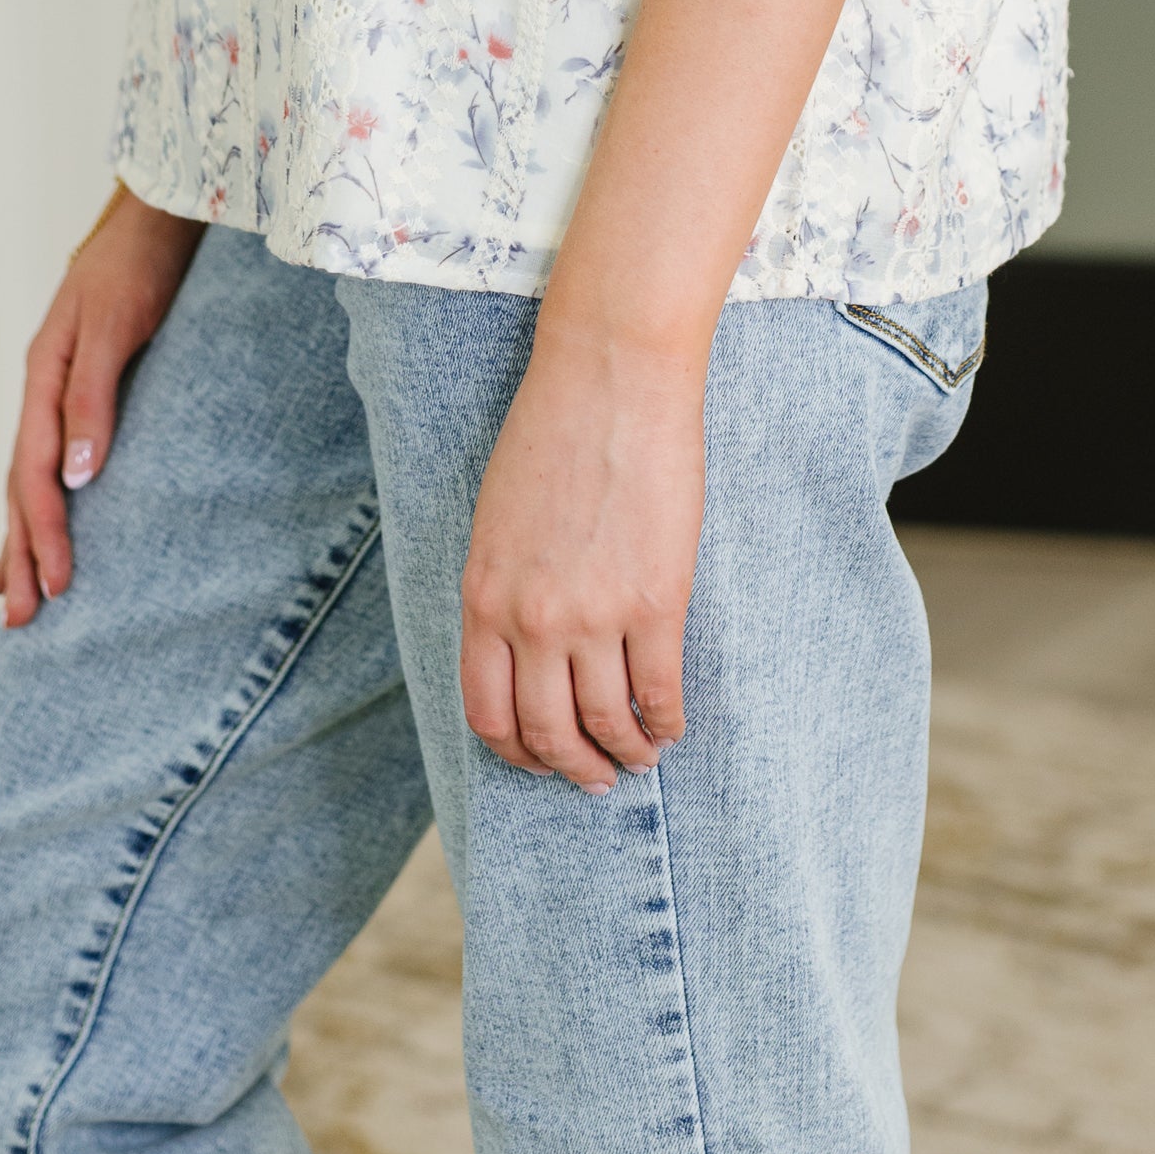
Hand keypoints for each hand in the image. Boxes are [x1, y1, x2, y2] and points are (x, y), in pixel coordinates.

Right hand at [0, 186, 203, 623]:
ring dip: (23, 537)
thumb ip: (93, 398)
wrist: (157, 216)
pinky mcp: (83, 388)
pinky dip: (40, 499)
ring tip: (10, 595)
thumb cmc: (139, 265)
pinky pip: (51, 456)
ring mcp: (58, 390)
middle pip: (20, 486)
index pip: (32, 474)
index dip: (42, 533)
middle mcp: (43, 389)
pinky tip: (45, 521)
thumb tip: (76, 478)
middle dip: (20, 554)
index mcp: (43, 378)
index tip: (56, 588)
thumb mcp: (116, 326)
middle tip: (20, 623)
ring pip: (29, 477)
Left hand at [459, 316, 703, 789]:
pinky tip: (671, 724)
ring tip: (640, 756)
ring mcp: (595, 613)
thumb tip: (524, 656)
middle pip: (547, 733)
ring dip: (625, 754)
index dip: (515, 751)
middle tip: (594, 778)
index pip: (487, 712)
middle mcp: (531, 619)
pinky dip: (667, 722)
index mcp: (483, 597)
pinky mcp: (657, 600)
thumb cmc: (551, 431)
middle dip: (572, 768)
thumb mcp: (496, 519)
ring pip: (607, 724)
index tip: (538, 760)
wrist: (610, 375)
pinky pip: (660, 692)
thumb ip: (503, 590)